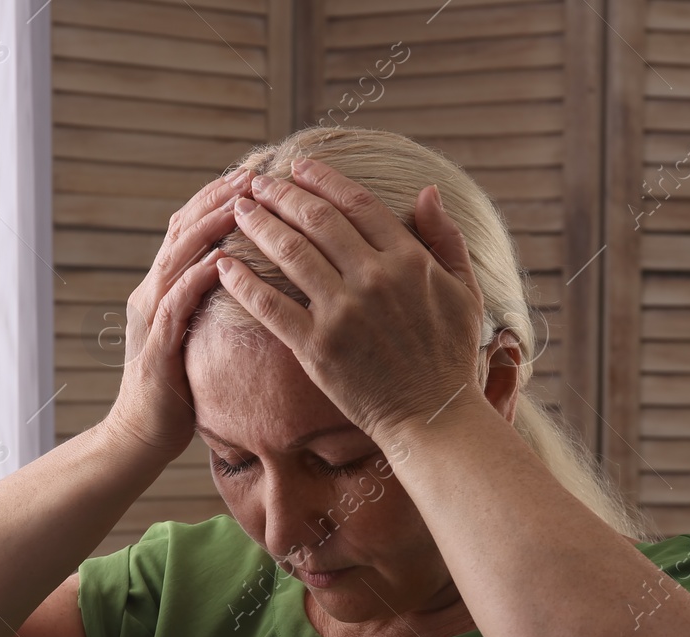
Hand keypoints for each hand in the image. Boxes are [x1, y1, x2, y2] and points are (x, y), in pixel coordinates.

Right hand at [105, 167, 252, 456]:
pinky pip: (175, 304)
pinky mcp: (156, 346)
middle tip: (256, 171)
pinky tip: (222, 261)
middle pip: (184, 228)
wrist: (141, 437)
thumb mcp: (200, 333)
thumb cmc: (179, 389)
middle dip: (219, 196)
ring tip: (242, 202)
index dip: (221, 195)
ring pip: (178, 257)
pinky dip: (196, 278)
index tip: (258, 172)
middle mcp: (153, 291)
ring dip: (210, 227)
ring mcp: (151, 316)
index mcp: (165, 285)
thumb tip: (252, 274)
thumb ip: (215, 301)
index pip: (192, 225)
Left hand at [214, 158, 486, 441]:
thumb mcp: (464, 291)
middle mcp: (373, 279)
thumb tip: (426, 191)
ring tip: (240, 210)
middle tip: (257, 182)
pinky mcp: (316, 348)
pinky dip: (245, 282)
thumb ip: (446, 238)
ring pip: (290, 254)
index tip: (301, 166)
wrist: (433, 417)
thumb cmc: (450, 357)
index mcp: (409, 260)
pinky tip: (225, 264)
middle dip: (282, 195)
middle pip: (317, 220)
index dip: (325, 179)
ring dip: (260, 225)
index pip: (358, 204)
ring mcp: (342, 313)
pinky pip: (271, 306)